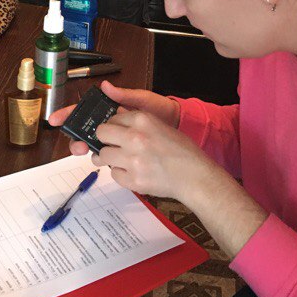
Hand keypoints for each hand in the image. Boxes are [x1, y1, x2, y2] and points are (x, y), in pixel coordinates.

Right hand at [49, 80, 180, 155]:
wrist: (178, 125)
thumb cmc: (161, 109)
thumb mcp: (143, 100)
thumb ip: (124, 95)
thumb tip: (106, 86)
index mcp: (112, 109)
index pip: (85, 111)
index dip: (68, 114)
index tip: (54, 120)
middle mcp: (111, 123)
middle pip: (85, 130)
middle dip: (75, 137)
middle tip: (76, 145)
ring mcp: (118, 137)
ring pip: (94, 144)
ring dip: (86, 148)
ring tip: (86, 152)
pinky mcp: (125, 150)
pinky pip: (109, 153)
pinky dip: (102, 157)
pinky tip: (101, 159)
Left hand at [93, 106, 217, 200]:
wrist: (194, 176)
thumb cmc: (181, 150)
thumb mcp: (160, 126)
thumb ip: (137, 121)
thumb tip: (117, 115)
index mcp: (142, 120)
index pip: (112, 118)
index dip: (114, 126)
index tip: (117, 132)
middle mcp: (134, 137)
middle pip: (102, 133)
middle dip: (105, 139)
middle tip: (112, 145)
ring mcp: (132, 160)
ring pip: (103, 155)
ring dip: (110, 158)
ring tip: (120, 160)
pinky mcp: (133, 180)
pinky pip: (114, 174)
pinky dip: (120, 174)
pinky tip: (132, 172)